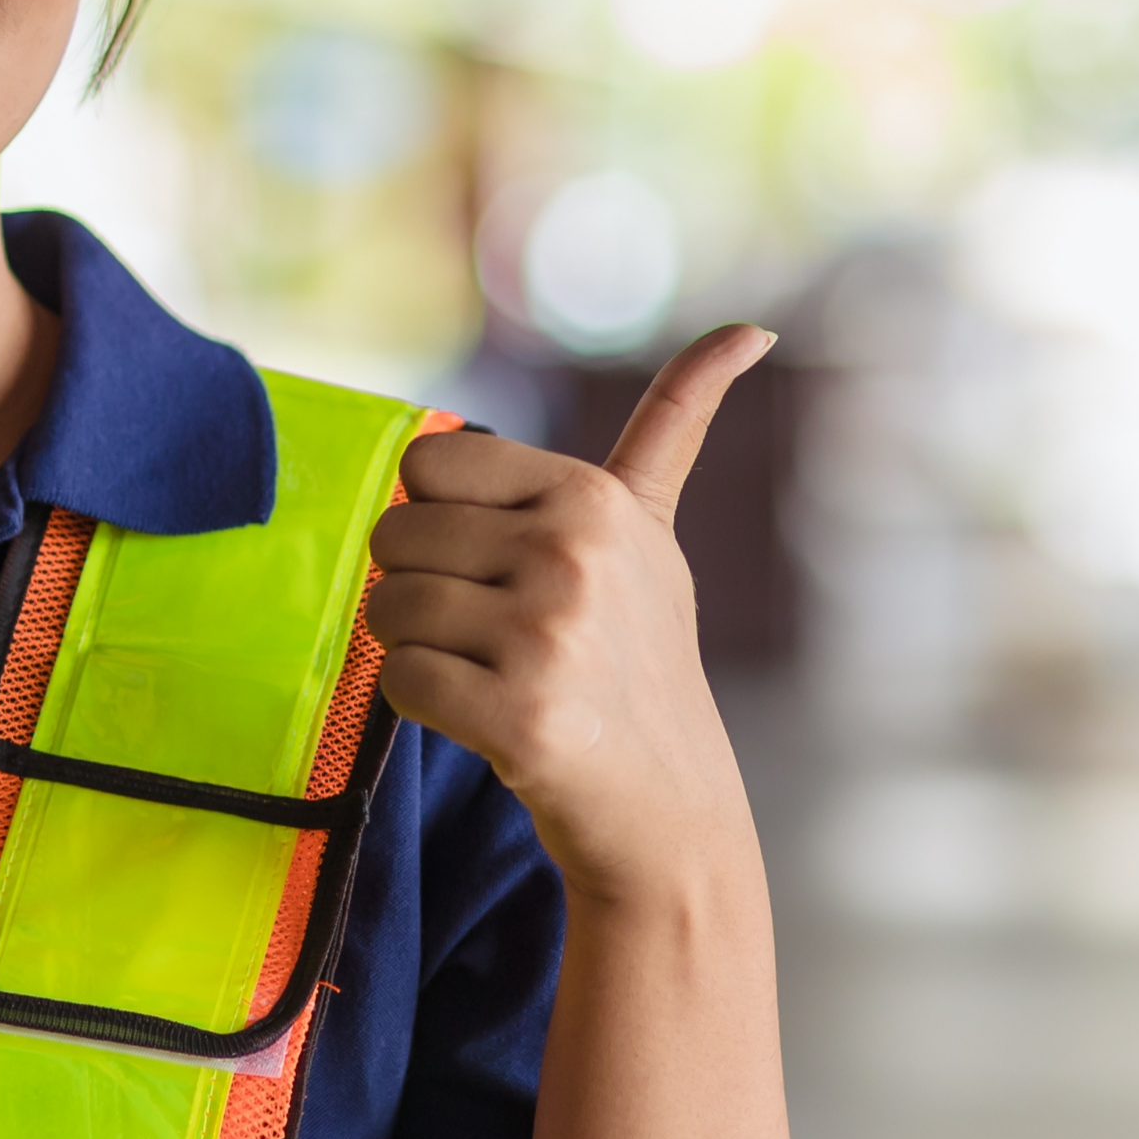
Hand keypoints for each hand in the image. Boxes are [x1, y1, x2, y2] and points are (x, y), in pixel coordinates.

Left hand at [365, 326, 773, 903]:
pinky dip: (422, 706)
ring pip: (387, 606)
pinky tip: (485, 720)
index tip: (501, 562)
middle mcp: (575, 555)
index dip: (442, 518)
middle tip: (494, 633)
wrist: (669, 810)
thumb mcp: (652, 533)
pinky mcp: (522, 717)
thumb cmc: (638, 659)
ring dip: (420, 647)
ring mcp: (550, 636)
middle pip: (395, 533)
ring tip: (496, 674)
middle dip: (424, 586)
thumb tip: (751, 329)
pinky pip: (397, 681)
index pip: (428, 463)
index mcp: (595, 497)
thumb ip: (673, 425)